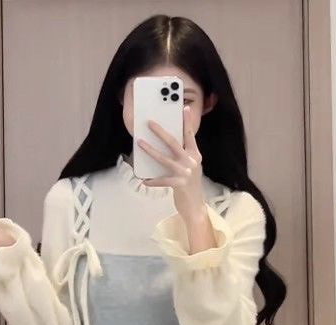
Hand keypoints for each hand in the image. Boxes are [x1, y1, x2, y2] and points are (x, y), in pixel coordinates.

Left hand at [137, 106, 206, 221]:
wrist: (195, 206)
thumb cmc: (190, 185)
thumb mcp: (190, 167)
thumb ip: (183, 156)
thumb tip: (168, 144)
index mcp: (195, 155)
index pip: (190, 135)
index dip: (187, 122)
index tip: (184, 108)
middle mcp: (191, 162)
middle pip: (174, 143)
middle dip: (161, 132)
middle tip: (150, 123)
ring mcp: (185, 173)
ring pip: (164, 159)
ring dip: (151, 151)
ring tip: (140, 143)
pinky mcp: (179, 185)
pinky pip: (162, 180)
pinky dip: (153, 181)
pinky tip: (144, 180)